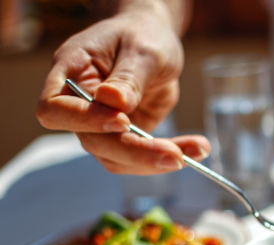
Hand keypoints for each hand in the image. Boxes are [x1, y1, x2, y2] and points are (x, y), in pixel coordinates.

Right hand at [36, 8, 208, 174]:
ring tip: (198, 149)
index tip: (123, 121)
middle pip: (93, 142)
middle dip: (136, 152)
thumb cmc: (142, 34)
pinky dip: (169, 156)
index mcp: (71, 72)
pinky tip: (198, 149)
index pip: (55, 109)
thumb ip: (129, 77)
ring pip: (117, 158)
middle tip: (176, 156)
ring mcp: (101, 125)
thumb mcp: (143, 50)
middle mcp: (79, 104)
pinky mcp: (125, 137)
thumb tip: (114, 102)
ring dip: (156, 161)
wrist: (153, 40)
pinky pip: (141, 158)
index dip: (85, 121)